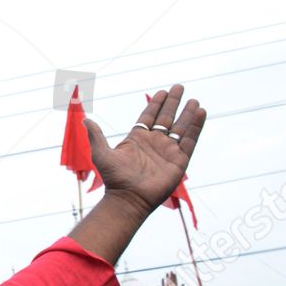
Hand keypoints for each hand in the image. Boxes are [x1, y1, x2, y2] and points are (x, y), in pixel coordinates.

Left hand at [86, 86, 204, 215]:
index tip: (162, 91)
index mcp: (137, 139)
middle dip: (173, 103)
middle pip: (166, 118)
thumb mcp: (102, 154)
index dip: (156, 104)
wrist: (129, 198)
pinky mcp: (179, 160)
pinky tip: (201, 113)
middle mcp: (154, 143)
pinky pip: (190, 140)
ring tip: (194, 100)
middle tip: (179, 87)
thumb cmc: (114, 178)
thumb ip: (96, 136)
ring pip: (180, 127)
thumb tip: (85, 120)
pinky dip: (196, 127)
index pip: (149, 116)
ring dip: (187, 114)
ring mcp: (168, 151)